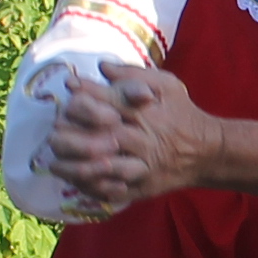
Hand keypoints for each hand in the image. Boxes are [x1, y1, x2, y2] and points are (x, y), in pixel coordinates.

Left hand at [51, 65, 219, 210]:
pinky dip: (92, 189)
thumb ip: (134, 75)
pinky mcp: (142, 186)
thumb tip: (103, 65)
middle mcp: (141, 139)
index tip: (68, 88)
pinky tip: (74, 184)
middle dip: (73, 138)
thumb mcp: (167, 86)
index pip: (111, 101)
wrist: (207, 152)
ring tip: (55, 165)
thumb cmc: (182, 114)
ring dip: (76, 168)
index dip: (87, 94)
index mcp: (145, 113)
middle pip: (102, 138)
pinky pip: (114, 191)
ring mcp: (141, 166)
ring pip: (105, 169)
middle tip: (51, 136)